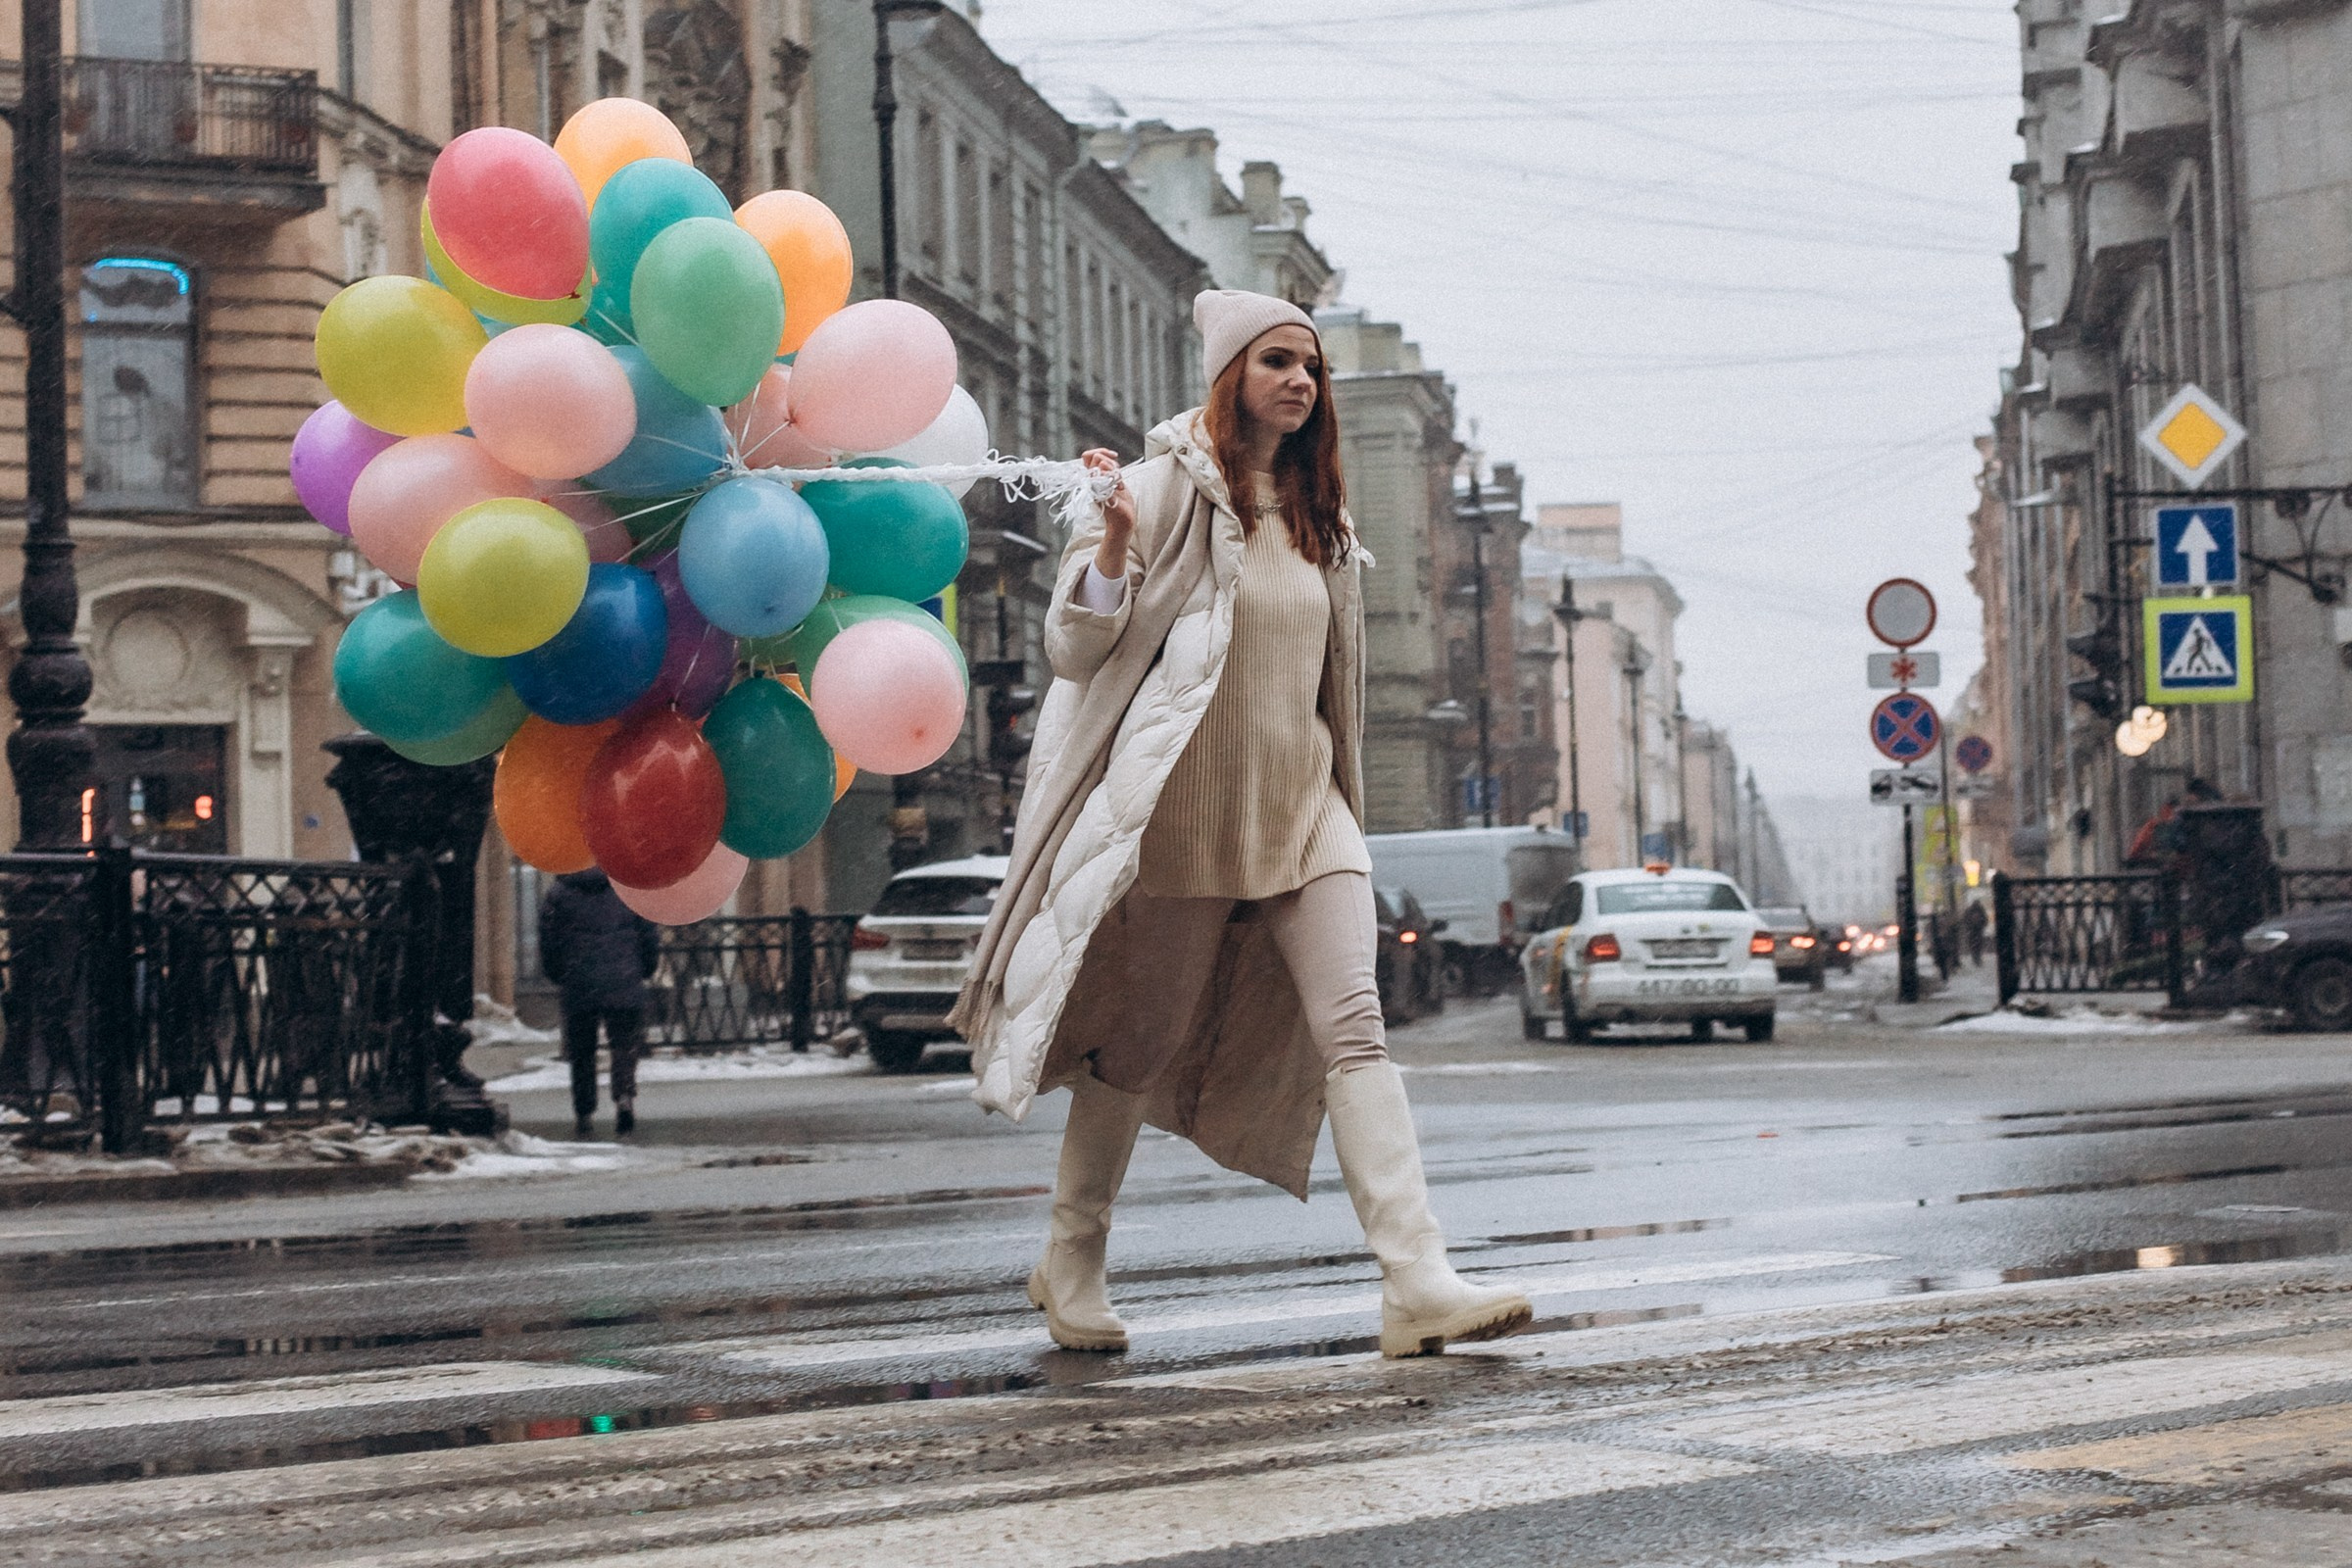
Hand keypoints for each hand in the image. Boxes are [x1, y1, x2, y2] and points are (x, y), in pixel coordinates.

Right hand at [1081, 448, 1134, 575]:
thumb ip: (1108, 468)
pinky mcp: (1099, 492)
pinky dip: (1116, 479)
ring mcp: (1093, 486)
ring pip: (1101, 463)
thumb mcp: (1113, 480)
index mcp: (1091, 477)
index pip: (1088, 456)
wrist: (1123, 521)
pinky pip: (1105, 475)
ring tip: (1119, 484)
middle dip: (1110, 462)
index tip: (1114, 456)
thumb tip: (1106, 456)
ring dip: (1115, 471)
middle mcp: (1089, 481)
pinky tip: (1120, 488)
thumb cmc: (1119, 502)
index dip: (1101, 451)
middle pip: (1096, 457)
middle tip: (1117, 476)